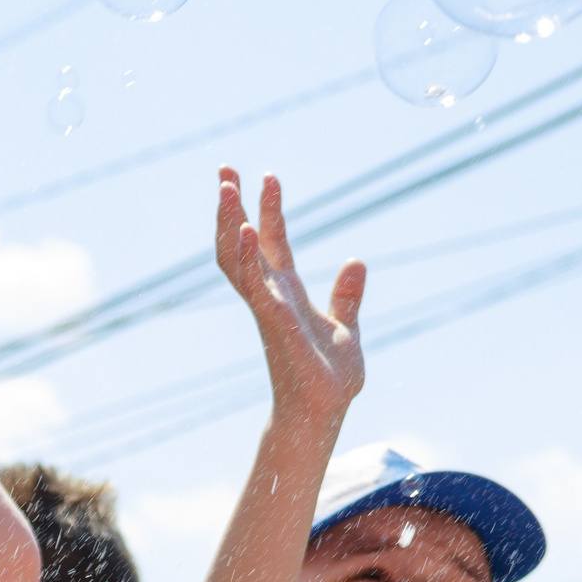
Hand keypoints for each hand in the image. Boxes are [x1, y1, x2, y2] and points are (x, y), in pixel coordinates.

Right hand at [213, 169, 364, 428]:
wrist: (324, 411)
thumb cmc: (330, 379)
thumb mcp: (346, 326)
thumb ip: (347, 295)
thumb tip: (357, 261)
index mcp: (287, 294)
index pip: (272, 243)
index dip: (268, 208)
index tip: (266, 176)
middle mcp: (270, 296)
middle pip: (241, 242)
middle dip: (232, 207)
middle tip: (225, 169)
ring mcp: (267, 307)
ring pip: (238, 258)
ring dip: (231, 222)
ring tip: (228, 187)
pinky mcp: (273, 321)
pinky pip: (254, 284)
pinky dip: (247, 256)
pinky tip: (247, 228)